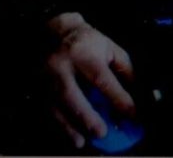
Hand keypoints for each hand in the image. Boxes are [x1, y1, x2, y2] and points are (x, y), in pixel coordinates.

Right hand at [41, 13, 136, 149]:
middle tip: (102, 133)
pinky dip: (57, 125)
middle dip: (87, 117)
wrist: (53, 30)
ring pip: (55, 106)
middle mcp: (60, 65)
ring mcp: (44, 77)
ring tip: (81, 142)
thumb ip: (124, 69)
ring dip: (68, 127)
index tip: (131, 113)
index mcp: (83, 52)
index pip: (101, 78)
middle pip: (71, 95)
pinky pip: (45, 109)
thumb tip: (137, 92)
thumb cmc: (87, 41)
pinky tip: (68, 135)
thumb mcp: (109, 47)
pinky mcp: (35, 86)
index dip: (117, 97)